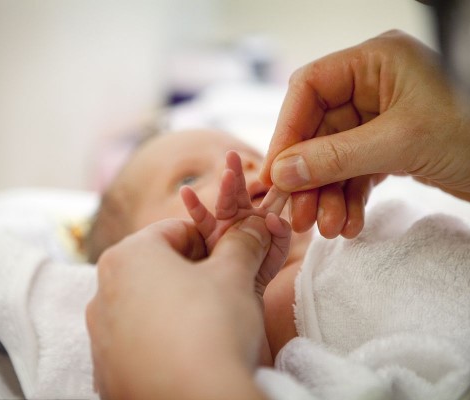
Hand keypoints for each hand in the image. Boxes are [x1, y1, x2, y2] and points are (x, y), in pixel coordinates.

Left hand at [86, 217, 270, 399]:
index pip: (174, 231)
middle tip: (222, 290)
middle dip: (189, 274)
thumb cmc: (213, 326)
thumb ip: (241, 243)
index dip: (209, 241)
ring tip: (206, 325)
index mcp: (126, 257)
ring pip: (144, 307)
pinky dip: (159, 342)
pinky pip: (136, 345)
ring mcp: (100, 338)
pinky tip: (187, 354)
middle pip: (155, 269)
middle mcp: (101, 294)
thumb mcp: (235, 275)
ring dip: (173, 307)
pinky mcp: (106, 373)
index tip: (230, 258)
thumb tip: (251, 227)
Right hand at [180, 150, 291, 290]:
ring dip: (226, 185)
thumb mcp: (277, 251)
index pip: (274, 197)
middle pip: (241, 190)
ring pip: (225, 201)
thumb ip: (281, 234)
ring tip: (226, 172)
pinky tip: (186, 191)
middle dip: (238, 173)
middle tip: (232, 154)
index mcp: (262, 217)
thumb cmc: (261, 270)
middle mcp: (242, 216)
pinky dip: (193, 205)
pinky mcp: (209, 235)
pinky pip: (201, 218)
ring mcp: (224, 224)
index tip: (283, 170)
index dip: (279, 186)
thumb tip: (271, 218)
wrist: (241, 292)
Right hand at [260, 30, 469, 237]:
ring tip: (329, 227)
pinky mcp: (393, 148)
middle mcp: (374, 86)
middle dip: (309, 176)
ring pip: (335, 158)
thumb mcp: (401, 143)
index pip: (309, 90)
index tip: (275, 174)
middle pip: (318, 131)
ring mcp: (382, 119)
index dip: (286, 132)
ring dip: (328, 194)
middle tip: (298, 214)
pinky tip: (349, 224)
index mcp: (374, 63)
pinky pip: (357, 173)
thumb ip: (336, 157)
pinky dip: (350, 199)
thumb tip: (282, 172)